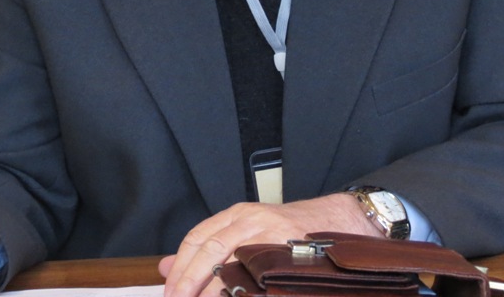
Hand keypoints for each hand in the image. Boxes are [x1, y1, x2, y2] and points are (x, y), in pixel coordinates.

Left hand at [160, 195, 377, 296]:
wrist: (339, 221)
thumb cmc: (289, 231)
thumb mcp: (245, 229)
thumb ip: (207, 246)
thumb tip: (164, 268)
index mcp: (237, 215)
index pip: (197, 238)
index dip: (180, 267)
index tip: (169, 291)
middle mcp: (253, 221)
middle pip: (211, 251)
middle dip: (190, 281)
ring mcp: (273, 237)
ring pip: (235, 267)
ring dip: (215, 291)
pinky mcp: (291, 256)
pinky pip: (262, 282)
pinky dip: (246, 294)